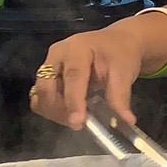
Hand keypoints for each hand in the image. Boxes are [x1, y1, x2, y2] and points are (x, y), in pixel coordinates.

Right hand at [29, 21, 157, 129]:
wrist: (117, 42)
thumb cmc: (120, 53)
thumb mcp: (124, 72)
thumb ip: (120, 96)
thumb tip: (126, 121)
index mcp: (77, 48)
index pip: (72, 76)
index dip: (74, 101)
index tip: (78, 122)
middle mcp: (57, 55)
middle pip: (47, 87)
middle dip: (59, 110)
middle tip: (79, 124)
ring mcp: (49, 65)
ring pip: (40, 95)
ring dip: (54, 112)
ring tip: (76, 120)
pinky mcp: (47, 77)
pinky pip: (41, 98)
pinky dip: (51, 110)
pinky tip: (69, 114)